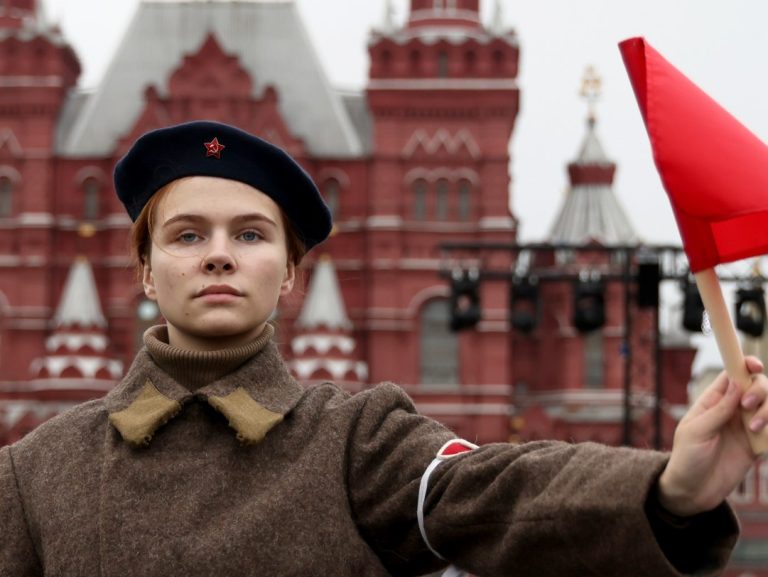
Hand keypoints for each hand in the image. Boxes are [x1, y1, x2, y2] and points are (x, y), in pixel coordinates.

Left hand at [657, 356, 767, 516]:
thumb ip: (719, 409)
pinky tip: (765, 435)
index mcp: (713, 401)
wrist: (693, 491)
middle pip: (757, 386)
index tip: (754, 365)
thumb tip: (737, 382)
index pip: (733, 375)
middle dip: (760, 390)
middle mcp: (732, 410)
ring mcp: (747, 426)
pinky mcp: (757, 444)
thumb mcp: (697, 431)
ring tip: (754, 428)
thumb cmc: (687, 458)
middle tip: (748, 406)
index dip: (745, 365)